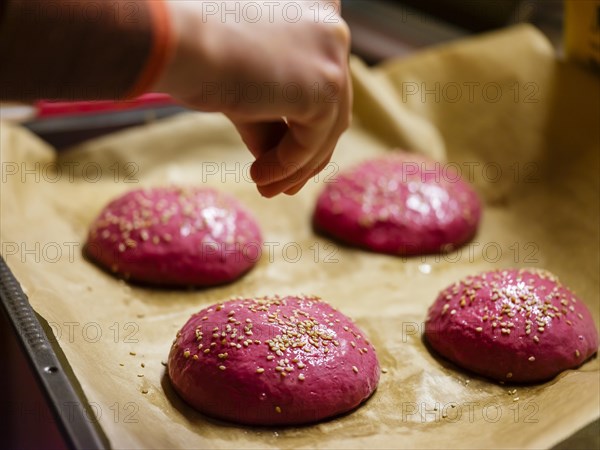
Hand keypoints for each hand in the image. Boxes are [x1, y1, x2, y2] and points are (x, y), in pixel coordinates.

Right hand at [153, 0, 351, 196]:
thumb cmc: (197, 55)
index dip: (310, 122)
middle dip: (308, 153)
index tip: (288, 157)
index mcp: (316, 11)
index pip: (323, 79)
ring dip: (296, 166)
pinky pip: (311, 141)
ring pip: (326, 128)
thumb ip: (274, 118)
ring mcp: (333, 55)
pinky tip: (259, 179)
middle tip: (284, 185)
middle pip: (331, 106)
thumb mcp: (247, 89)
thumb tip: (286, 165)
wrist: (176, 40)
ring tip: (267, 189)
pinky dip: (287, 165)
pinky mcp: (325, 85)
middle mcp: (333, 27)